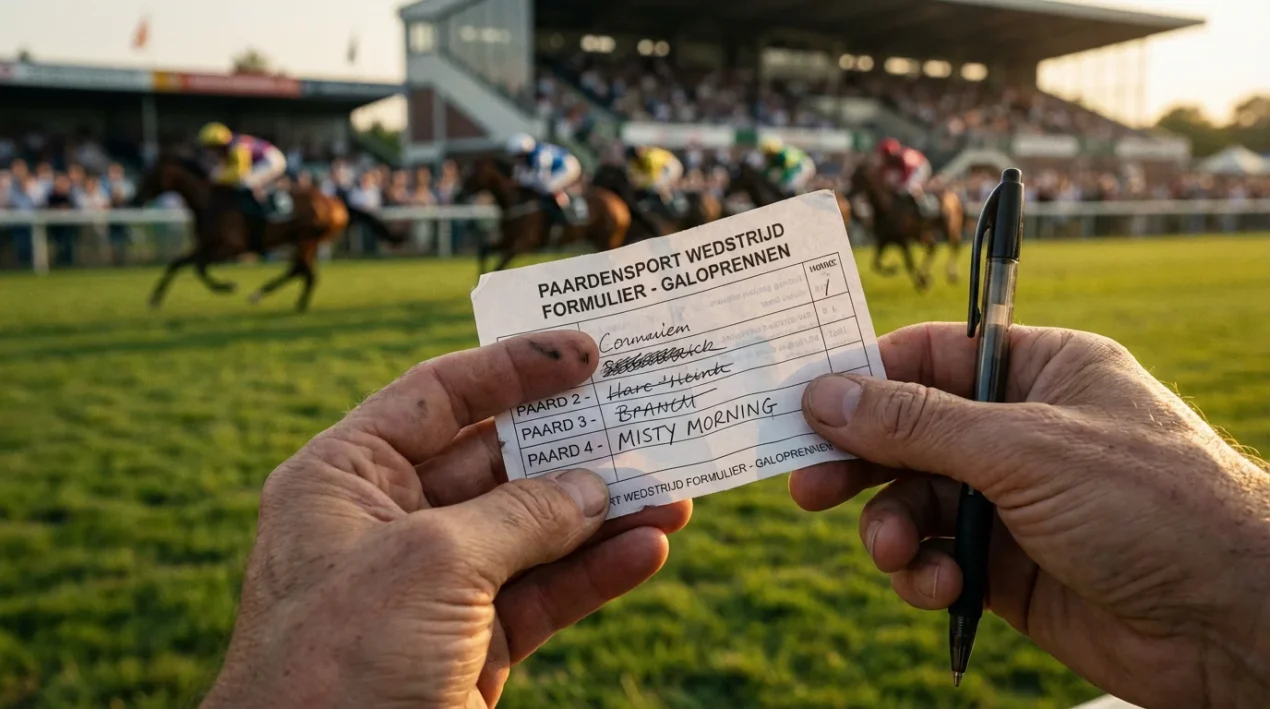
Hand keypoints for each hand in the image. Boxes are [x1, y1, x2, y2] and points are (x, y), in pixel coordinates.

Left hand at [202, 332, 690, 708]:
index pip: (437, 395)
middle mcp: (388, 524)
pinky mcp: (472, 647)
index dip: (513, 368)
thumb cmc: (341, 662)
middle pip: (497, 462)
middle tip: (647, 417)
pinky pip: (545, 594)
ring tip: (673, 488)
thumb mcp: (431, 563)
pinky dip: (597, 572)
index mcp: (345, 478)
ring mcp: (433, 588)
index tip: (587, 351)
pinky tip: (649, 549)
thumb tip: (594, 489)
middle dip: (573, 445)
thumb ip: (521, 514)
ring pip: (533, 532)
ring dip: (602, 512)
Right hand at [793, 323, 1269, 708]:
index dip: (863, 376)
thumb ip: (916, 424)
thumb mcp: (1023, 449)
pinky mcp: (1006, 569)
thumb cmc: (1150, 504)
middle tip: (807, 485)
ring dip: (890, 527)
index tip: (802, 400)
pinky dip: (922, 574)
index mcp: (1039, 372)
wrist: (1232, 622)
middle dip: (859, 461)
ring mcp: (1012, 502)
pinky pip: (934, 559)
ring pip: (913, 503)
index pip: (928, 357)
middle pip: (908, 433)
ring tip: (890, 551)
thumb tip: (824, 394)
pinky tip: (935, 587)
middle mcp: (1020, 432)